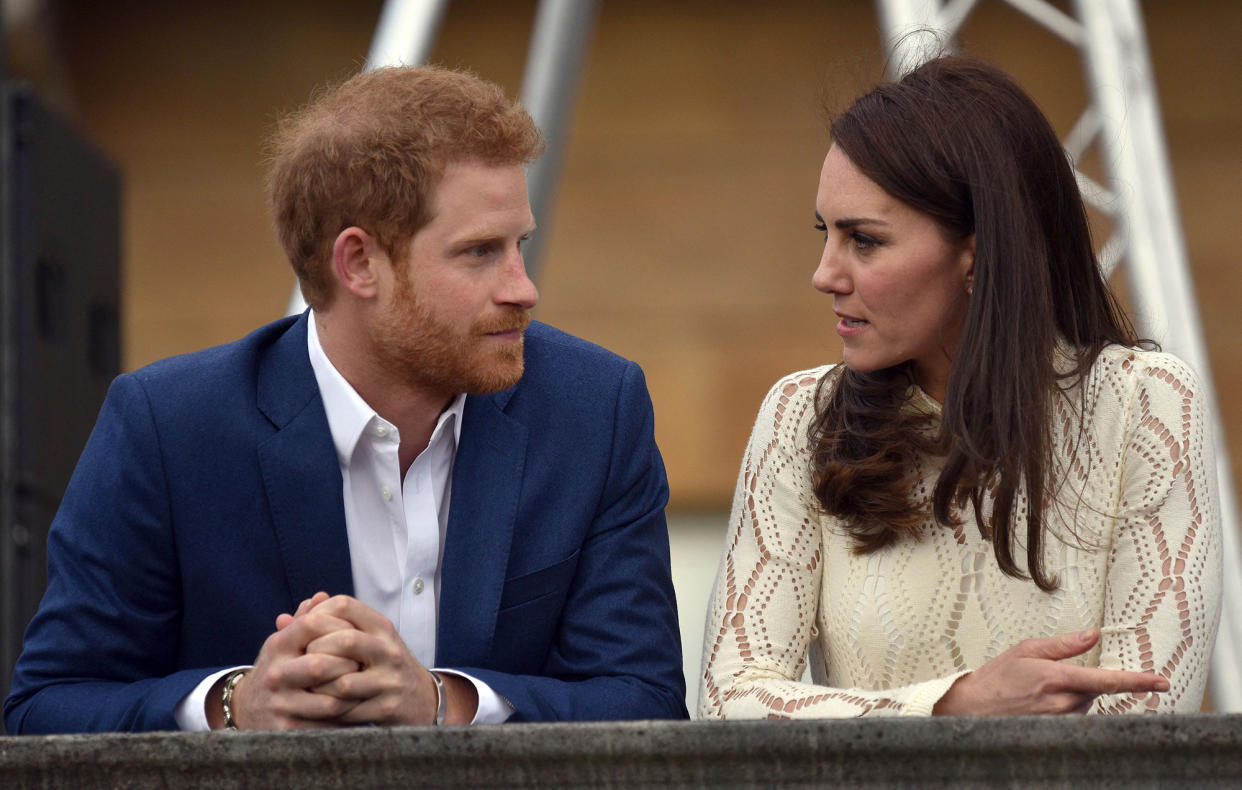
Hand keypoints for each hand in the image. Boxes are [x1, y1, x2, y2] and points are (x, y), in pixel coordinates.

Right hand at [213, 594, 360, 729]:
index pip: (313, 625)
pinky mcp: (288, 729)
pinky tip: (355, 708)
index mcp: (278, 645)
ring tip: (363, 686)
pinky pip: (327, 724)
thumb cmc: (279, 667)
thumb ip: (305, 619)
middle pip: (321, 664)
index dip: (341, 626)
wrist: (247, 709)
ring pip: (329, 700)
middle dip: (349, 663)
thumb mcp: (285, 642)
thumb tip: (323, 596)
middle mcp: (275, 674)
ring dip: (352, 693)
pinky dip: (346, 717)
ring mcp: (280, 704)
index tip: (357, 634)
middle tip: (364, 664)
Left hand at [297, 594, 472, 725]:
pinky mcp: (387, 707)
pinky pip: (349, 711)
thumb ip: (328, 626)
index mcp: (382, 627)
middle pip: (344, 641)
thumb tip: (281, 619)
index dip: (317, 614)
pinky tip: (321, 706)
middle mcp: (389, 649)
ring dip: (319, 687)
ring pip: (343, 682)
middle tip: (303, 662)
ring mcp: (390, 680)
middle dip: (315, 652)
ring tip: (309, 688)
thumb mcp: (367, 639)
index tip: (304, 630)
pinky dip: (329, 710)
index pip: (345, 605)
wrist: (422, 699)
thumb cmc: (383, 664)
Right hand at [933, 627, 1169, 714]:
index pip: (1106, 680)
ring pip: (1085, 706)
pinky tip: (1042, 704)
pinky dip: (1066, 708)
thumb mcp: (1027, 650)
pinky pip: (1074, 718)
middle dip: (1085, 681)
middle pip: (1096, 692)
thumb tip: (1092, 634)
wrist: (972, 708)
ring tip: (1041, 691)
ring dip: (1075, 695)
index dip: (1137, 681)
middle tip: (1054, 676)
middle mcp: (1062, 703)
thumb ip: (1064, 644)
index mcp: (1057, 678)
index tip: (1160, 681)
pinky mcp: (1054, 732)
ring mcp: (1059, 721)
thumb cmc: (996, 678)